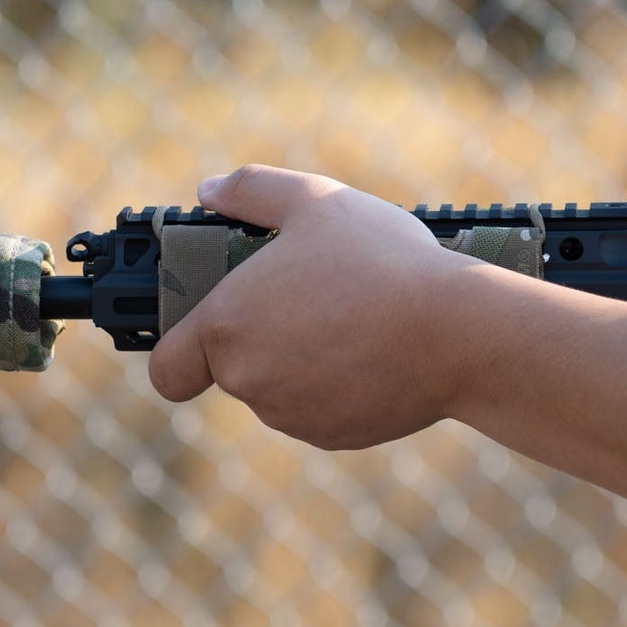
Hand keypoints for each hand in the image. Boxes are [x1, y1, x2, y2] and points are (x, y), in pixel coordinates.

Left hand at [147, 165, 473, 449]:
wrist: (457, 332)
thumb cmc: (381, 261)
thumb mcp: (315, 200)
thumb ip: (252, 191)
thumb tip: (209, 192)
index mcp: (227, 325)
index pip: (169, 369)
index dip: (182, 351)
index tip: (208, 330)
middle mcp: (249, 380)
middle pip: (234, 369)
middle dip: (263, 338)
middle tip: (310, 296)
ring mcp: (292, 415)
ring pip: (279, 390)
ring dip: (301, 362)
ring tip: (351, 317)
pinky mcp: (334, 436)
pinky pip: (320, 411)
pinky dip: (338, 387)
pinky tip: (373, 351)